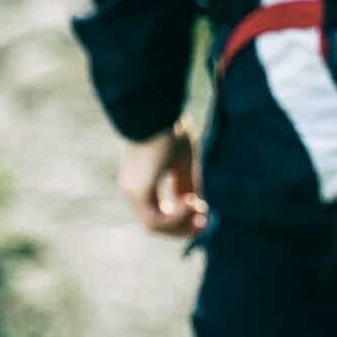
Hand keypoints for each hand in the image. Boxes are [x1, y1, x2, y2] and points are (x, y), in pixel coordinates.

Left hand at [118, 117, 206, 238]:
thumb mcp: (184, 162)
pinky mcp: (137, 191)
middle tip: (204, 222)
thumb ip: (187, 186)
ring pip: (155, 225)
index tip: (202, 211)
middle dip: (182, 228)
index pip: (158, 213)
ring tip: (200, 210)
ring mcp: (132, 192)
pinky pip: (155, 219)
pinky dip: (176, 218)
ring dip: (180, 225)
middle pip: (156, 224)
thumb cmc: (171, 129)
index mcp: (142, 182)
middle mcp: (133, 190)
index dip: (181, 219)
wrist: (156, 109)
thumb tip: (197, 206)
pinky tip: (191, 203)